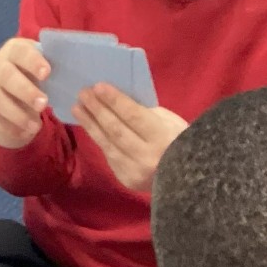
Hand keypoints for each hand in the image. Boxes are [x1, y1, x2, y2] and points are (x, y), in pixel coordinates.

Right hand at [0, 38, 51, 149]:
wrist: (5, 85)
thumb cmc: (31, 73)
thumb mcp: (39, 65)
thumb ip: (52, 66)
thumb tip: (78, 69)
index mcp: (13, 50)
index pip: (20, 52)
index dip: (33, 62)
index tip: (47, 73)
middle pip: (6, 76)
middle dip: (25, 91)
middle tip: (44, 104)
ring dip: (17, 114)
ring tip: (36, 126)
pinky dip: (8, 127)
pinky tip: (25, 133)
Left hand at [72, 84, 188, 191]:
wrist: (188, 180)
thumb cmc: (180, 142)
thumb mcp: (169, 122)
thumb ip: (145, 113)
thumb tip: (117, 101)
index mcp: (162, 138)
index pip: (134, 116)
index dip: (115, 101)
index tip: (98, 86)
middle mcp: (146, 157)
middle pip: (116, 130)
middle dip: (98, 110)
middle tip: (83, 93)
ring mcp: (135, 171)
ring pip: (107, 144)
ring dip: (90, 124)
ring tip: (77, 108)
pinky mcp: (126, 179)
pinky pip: (109, 155)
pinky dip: (99, 139)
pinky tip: (89, 126)